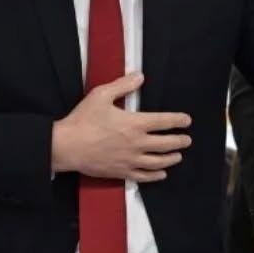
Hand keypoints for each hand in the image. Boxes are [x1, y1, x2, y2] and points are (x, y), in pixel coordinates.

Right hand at [50, 73, 190, 182]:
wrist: (67, 146)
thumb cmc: (82, 120)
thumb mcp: (101, 95)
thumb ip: (123, 85)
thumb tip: (140, 76)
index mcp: (134, 123)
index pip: (164, 122)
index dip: (178, 120)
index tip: (187, 120)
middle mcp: (137, 144)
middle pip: (166, 144)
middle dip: (180, 141)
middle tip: (187, 140)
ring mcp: (130, 160)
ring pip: (159, 162)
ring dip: (172, 158)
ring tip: (178, 156)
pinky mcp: (122, 172)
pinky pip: (144, 176)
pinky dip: (156, 175)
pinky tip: (162, 174)